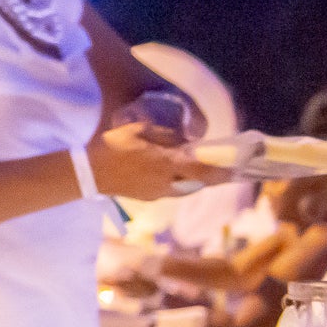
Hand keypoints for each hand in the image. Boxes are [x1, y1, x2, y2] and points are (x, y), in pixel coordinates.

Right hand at [87, 121, 225, 200]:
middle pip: (197, 183)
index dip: (224, 172)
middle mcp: (166, 182)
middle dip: (210, 177)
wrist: (87, 172)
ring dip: (192, 180)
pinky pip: (169, 191)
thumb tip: (186, 141)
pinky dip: (176, 183)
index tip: (239, 170)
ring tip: (193, 170)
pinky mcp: (146, 197)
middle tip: (218, 168)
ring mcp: (156, 193)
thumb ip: (166, 135)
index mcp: (167, 164)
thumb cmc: (111, 146)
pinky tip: (167, 173)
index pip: (204, 171)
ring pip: (184, 188)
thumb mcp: (139, 130)